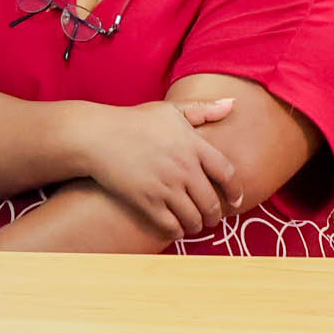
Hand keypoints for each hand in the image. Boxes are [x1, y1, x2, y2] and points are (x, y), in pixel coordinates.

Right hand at [79, 98, 239, 238]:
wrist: (97, 137)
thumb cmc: (135, 121)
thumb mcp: (170, 109)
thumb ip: (203, 109)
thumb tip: (233, 103)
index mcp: (193, 144)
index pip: (226, 173)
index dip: (235, 191)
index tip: (236, 201)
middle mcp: (183, 167)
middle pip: (211, 201)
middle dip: (215, 215)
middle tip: (213, 217)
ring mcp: (165, 186)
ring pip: (193, 218)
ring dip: (197, 224)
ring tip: (195, 223)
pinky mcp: (146, 201)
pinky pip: (172, 226)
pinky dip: (178, 230)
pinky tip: (176, 227)